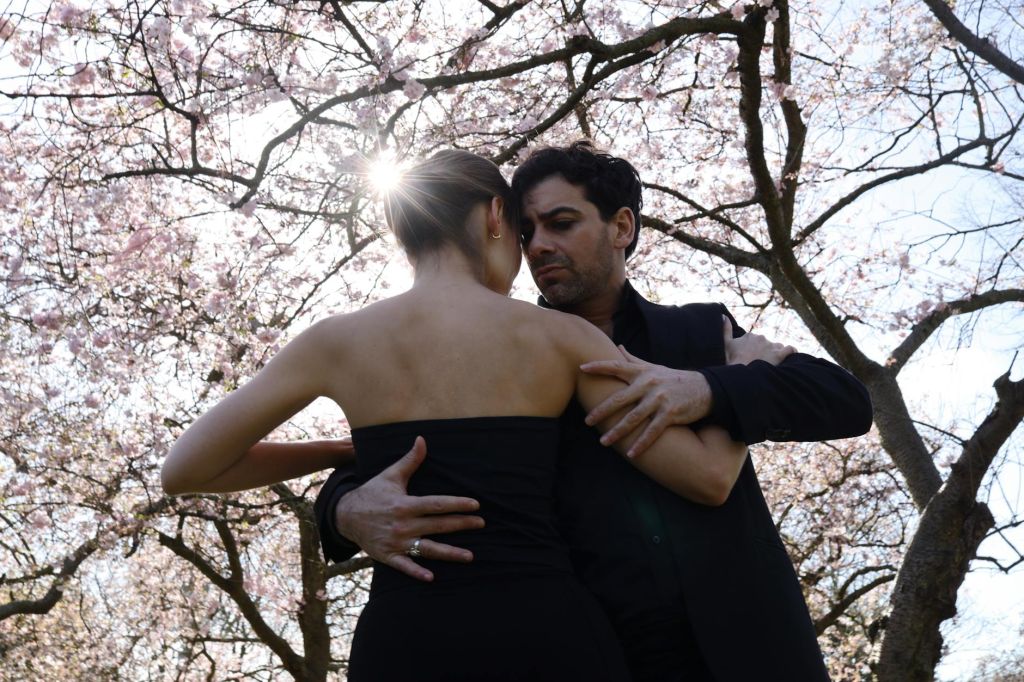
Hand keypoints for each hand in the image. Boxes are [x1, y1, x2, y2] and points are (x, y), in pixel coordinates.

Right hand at [334, 436, 484, 581]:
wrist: (345, 515)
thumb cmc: (372, 493)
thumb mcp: (390, 475)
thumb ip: (410, 460)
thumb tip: (422, 439)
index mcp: (405, 504)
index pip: (436, 504)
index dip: (456, 504)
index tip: (475, 505)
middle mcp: (403, 524)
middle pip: (438, 525)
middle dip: (461, 524)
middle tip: (481, 524)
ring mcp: (396, 542)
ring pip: (427, 549)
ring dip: (450, 553)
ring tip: (469, 556)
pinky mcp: (388, 555)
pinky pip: (405, 565)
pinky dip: (417, 571)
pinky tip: (432, 577)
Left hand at [580, 346, 712, 457]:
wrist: (706, 389)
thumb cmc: (674, 379)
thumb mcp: (654, 367)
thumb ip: (634, 360)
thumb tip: (618, 347)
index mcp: (643, 372)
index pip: (617, 366)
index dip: (599, 366)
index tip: (582, 368)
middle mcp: (649, 384)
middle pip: (621, 398)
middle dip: (602, 410)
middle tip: (587, 421)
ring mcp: (660, 399)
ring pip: (634, 417)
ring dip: (618, 431)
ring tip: (604, 442)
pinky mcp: (671, 413)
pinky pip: (653, 431)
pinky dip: (642, 443)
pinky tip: (631, 453)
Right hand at [722, 316, 795, 365]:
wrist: (740, 376)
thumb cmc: (731, 362)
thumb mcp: (726, 345)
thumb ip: (725, 329)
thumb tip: (724, 316)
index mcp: (750, 336)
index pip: (757, 341)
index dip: (755, 350)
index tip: (752, 359)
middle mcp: (762, 338)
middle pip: (767, 344)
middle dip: (765, 353)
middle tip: (761, 365)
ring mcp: (771, 346)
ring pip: (778, 347)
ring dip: (776, 354)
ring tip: (772, 365)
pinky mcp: (779, 355)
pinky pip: (790, 350)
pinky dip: (791, 353)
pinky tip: (790, 358)